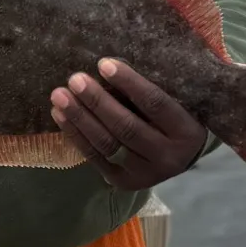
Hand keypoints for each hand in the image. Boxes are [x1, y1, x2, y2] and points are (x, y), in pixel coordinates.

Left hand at [50, 58, 207, 188]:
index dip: (129, 83)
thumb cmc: (177, 117)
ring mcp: (144, 174)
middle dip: (97, 102)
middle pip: (126, 127)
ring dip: (80, 118)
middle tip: (75, 80)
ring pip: (107, 145)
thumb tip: (109, 65)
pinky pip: (95, 158)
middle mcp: (167, 157)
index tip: (104, 64)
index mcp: (186, 132)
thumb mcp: (177, 101)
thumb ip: (152, 88)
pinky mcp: (123, 183)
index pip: (155, 104)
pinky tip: (59, 116)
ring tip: (59, 96)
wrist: (182, 157)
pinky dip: (76, 135)